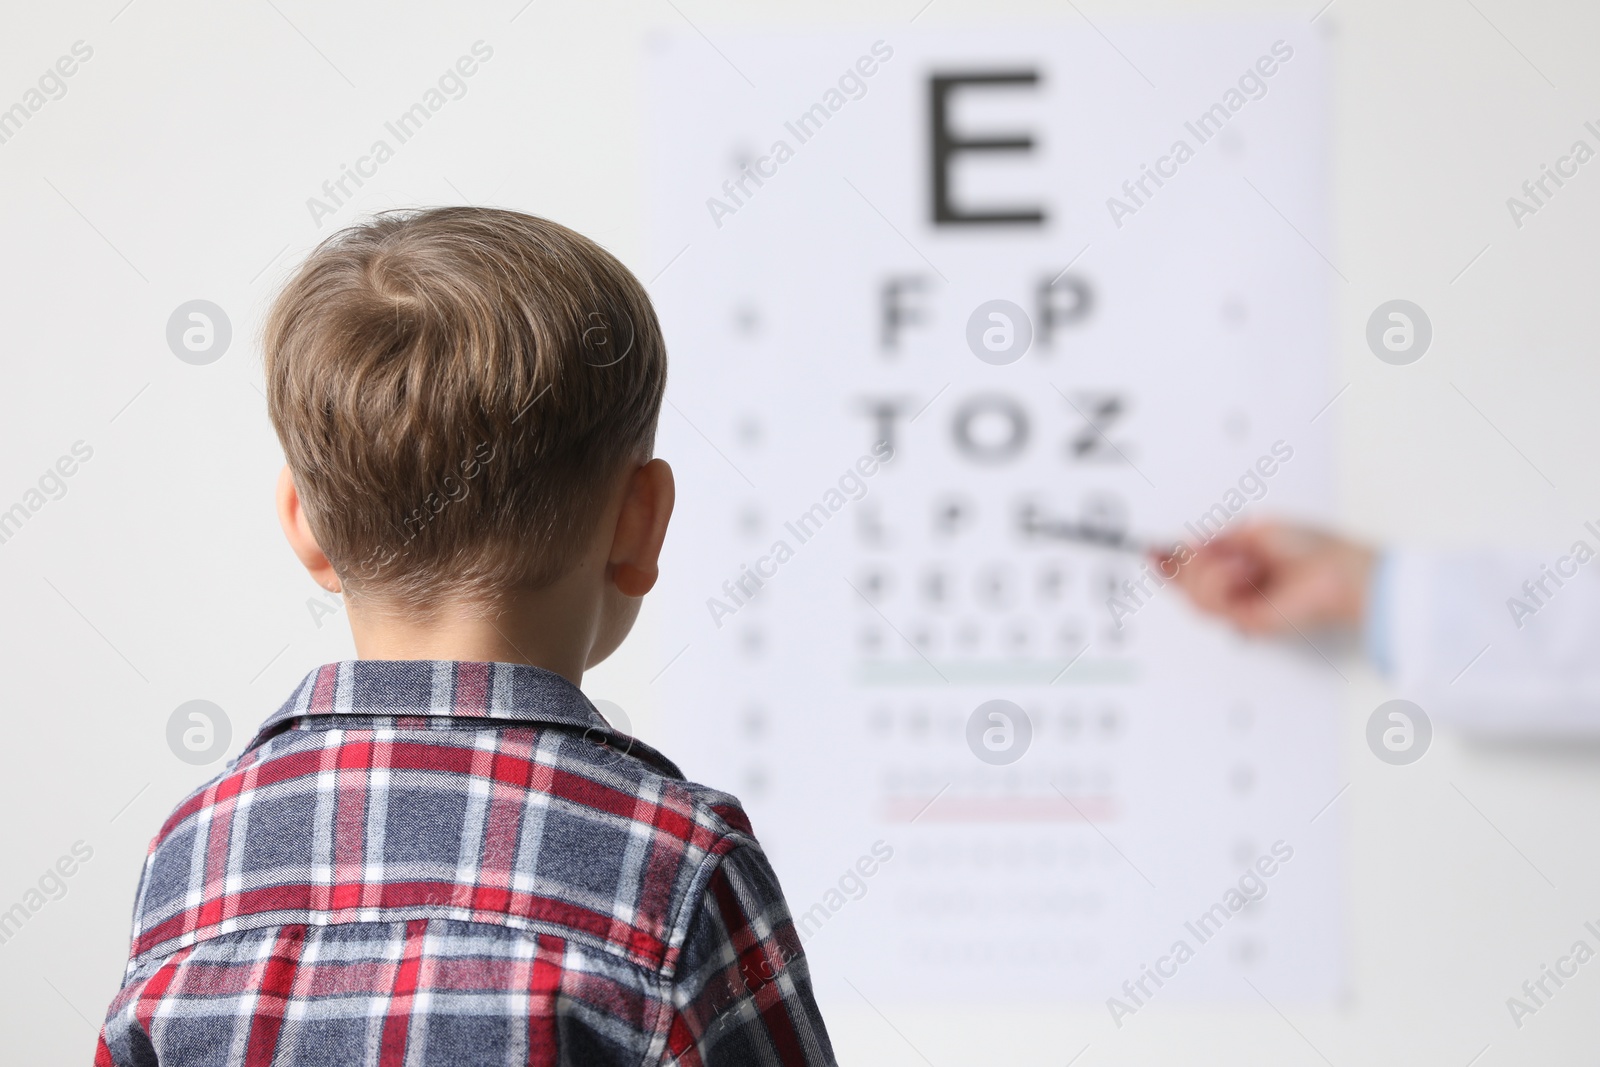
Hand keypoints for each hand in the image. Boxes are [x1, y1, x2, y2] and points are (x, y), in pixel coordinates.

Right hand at [1156, 521, 1374, 635]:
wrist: (1337, 575)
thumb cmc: (1312, 550)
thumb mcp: (1256, 530)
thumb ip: (1218, 539)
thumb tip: (1188, 543)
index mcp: (1238, 564)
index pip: (1193, 568)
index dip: (1168, 560)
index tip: (1150, 549)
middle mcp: (1236, 587)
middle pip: (1185, 584)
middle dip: (1181, 565)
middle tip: (1180, 551)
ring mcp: (1238, 606)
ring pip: (1193, 596)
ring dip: (1206, 572)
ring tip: (1235, 561)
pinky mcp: (1244, 621)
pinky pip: (1211, 603)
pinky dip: (1221, 581)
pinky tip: (1240, 570)